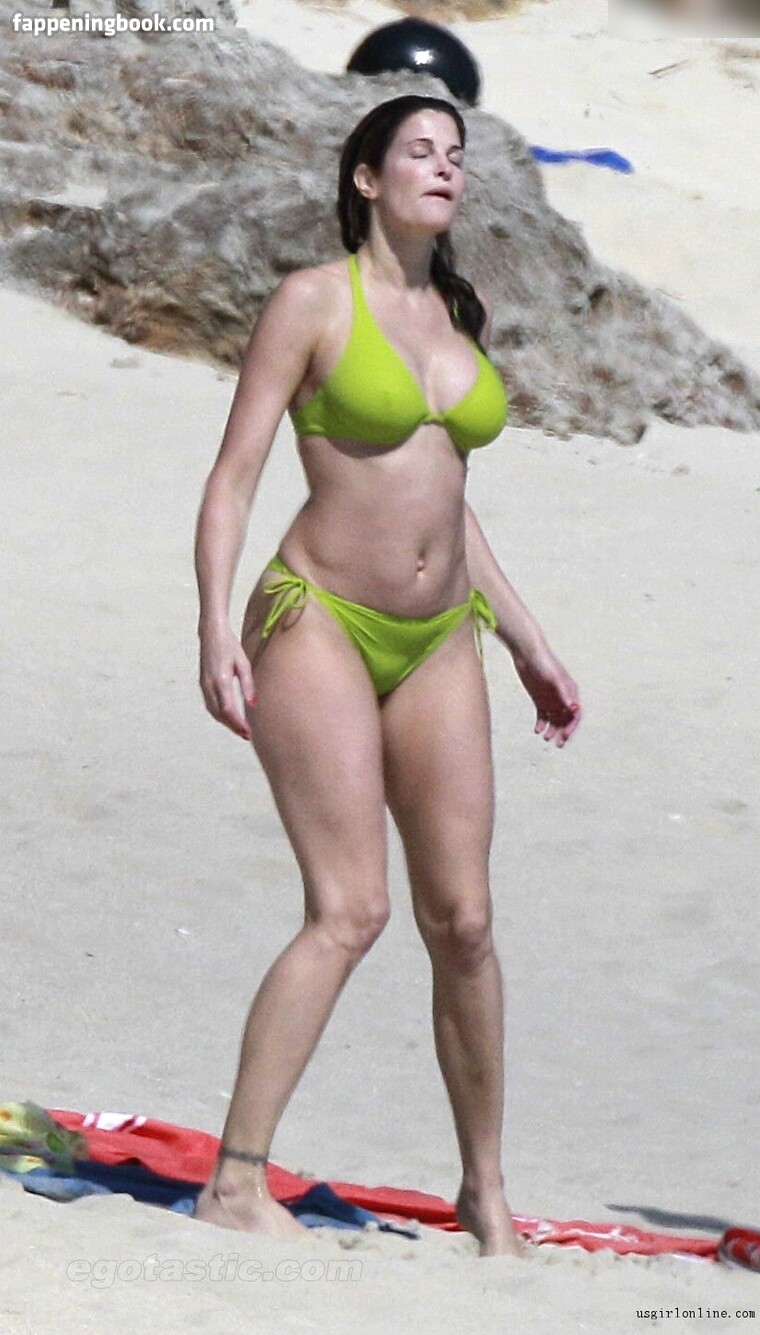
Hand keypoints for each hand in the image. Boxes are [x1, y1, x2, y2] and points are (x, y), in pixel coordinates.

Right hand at [199, 624, 256, 740]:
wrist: (211, 633)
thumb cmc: (230, 646)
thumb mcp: (243, 663)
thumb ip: (248, 685)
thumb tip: (252, 704)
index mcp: (220, 680)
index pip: (228, 709)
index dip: (237, 723)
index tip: (248, 732)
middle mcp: (209, 685)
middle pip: (220, 714)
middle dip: (233, 726)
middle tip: (247, 735)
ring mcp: (203, 685)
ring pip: (213, 711)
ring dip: (226, 722)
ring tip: (240, 729)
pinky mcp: (203, 684)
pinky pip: (210, 704)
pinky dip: (220, 714)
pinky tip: (230, 717)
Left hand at [512, 645, 580, 747]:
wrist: (527, 654)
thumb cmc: (544, 663)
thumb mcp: (555, 679)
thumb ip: (564, 693)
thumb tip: (574, 708)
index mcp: (570, 692)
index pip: (574, 715)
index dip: (571, 727)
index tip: (565, 736)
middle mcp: (562, 697)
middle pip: (565, 720)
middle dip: (563, 732)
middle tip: (558, 744)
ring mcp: (551, 699)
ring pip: (554, 720)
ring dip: (552, 730)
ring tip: (545, 738)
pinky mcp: (539, 699)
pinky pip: (542, 716)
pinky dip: (541, 724)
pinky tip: (537, 730)